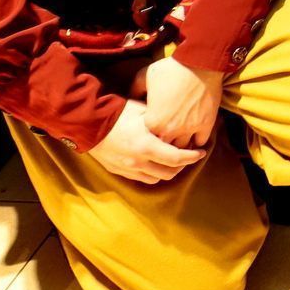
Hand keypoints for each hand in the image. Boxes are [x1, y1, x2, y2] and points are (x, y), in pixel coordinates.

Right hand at [87, 99, 205, 183]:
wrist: (87, 123)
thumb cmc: (118, 112)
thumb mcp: (144, 111)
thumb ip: (161, 121)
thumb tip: (178, 123)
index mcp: (146, 146)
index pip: (177, 158)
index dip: (192, 157)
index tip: (201, 152)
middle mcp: (138, 161)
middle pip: (169, 172)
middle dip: (182, 166)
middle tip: (189, 156)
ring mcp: (127, 168)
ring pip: (156, 178)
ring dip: (167, 171)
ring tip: (173, 160)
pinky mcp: (118, 171)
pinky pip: (141, 178)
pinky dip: (152, 173)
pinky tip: (156, 163)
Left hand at [140, 55, 224, 148]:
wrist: (200, 62)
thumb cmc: (170, 68)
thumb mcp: (144, 76)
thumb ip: (134, 91)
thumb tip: (131, 99)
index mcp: (152, 122)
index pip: (147, 139)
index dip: (149, 135)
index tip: (151, 131)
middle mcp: (170, 130)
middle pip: (164, 148)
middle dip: (164, 143)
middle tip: (165, 138)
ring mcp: (189, 129)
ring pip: (183, 148)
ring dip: (181, 144)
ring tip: (180, 139)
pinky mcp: (206, 124)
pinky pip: (200, 141)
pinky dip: (197, 139)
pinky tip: (195, 133)